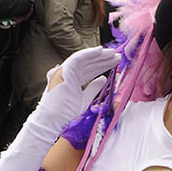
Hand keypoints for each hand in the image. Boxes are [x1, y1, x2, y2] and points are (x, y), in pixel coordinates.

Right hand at [0, 47, 119, 170]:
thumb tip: (103, 79)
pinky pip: (77, 58)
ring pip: (85, 59)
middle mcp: (69, 74)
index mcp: (74, 80)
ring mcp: (65, 72)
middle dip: (103, 59)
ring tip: (112, 52)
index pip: (91, 70)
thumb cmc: (67, 113)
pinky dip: (88, 53)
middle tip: (118, 55)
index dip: (103, 66)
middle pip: (89, 64)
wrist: (54, 120)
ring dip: (98, 55)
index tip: (115, 62)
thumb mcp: (85, 99)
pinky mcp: (63, 71)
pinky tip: (99, 50)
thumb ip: (93, 89)